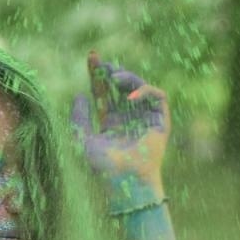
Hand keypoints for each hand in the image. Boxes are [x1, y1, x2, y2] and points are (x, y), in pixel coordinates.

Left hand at [69, 52, 169, 192]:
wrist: (125, 182)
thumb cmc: (103, 167)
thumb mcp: (83, 139)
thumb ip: (79, 118)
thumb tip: (80, 95)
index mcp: (110, 123)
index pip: (103, 92)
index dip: (97, 75)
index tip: (91, 57)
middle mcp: (128, 118)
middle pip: (120, 87)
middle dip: (112, 72)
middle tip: (101, 63)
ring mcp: (144, 119)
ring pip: (139, 88)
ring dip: (128, 78)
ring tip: (113, 78)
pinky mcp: (160, 121)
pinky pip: (158, 97)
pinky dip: (145, 91)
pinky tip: (130, 97)